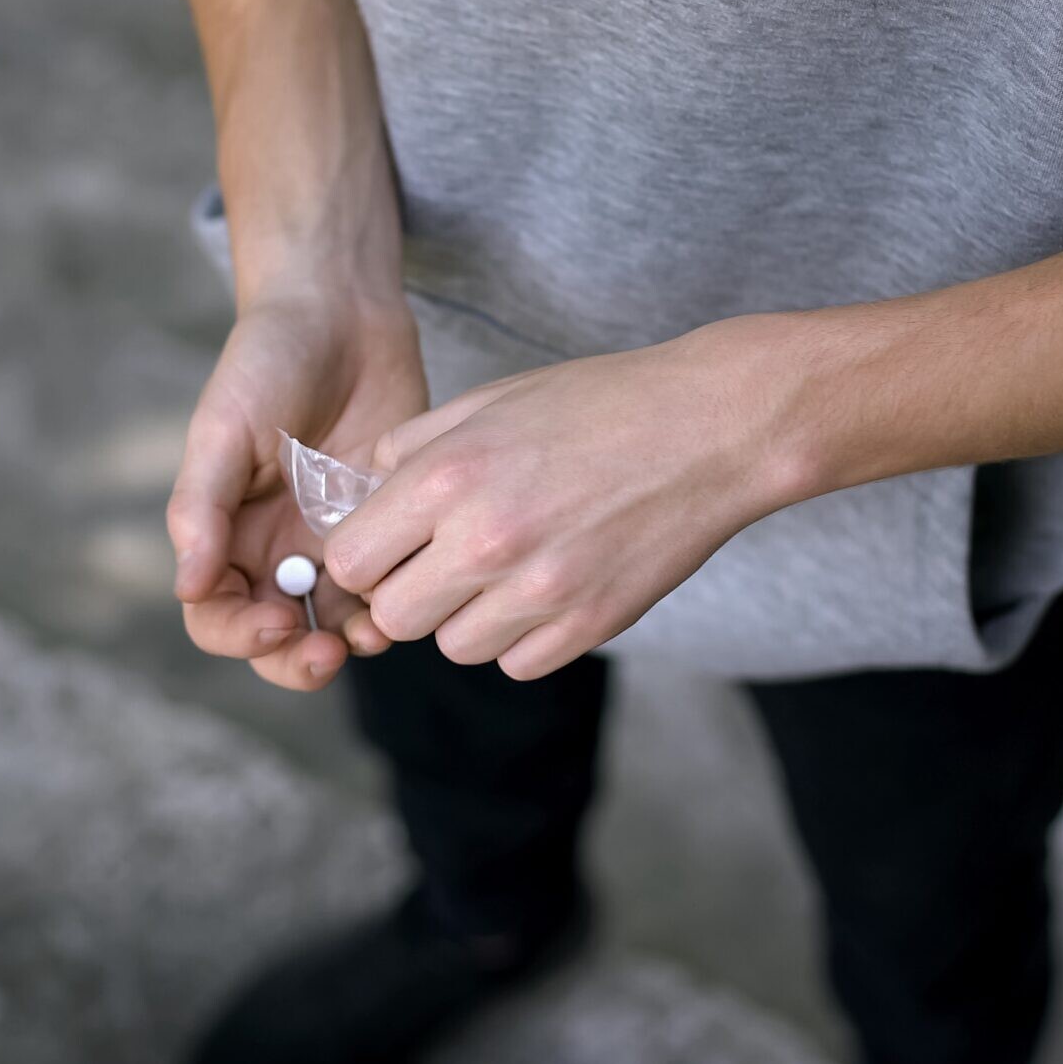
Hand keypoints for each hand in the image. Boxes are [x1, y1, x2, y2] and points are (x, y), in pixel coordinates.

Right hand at [168, 285, 427, 689]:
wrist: (342, 313)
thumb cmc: (268, 361)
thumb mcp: (224, 429)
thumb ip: (202, 508)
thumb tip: (190, 587)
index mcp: (225, 533)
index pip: (217, 616)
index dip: (240, 636)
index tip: (276, 623)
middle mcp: (275, 549)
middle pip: (276, 639)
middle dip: (296, 660)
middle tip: (327, 654)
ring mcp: (333, 543)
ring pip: (336, 625)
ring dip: (350, 643)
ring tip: (372, 632)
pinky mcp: (388, 527)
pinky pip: (389, 585)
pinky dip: (396, 602)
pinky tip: (409, 590)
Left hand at [321, 320, 795, 679]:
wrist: (711, 429)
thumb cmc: (600, 405)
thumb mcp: (492, 400)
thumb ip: (415, 447)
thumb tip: (365, 494)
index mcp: (448, 477)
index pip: (351, 561)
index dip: (364, 558)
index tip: (388, 548)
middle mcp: (486, 540)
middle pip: (393, 619)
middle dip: (407, 595)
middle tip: (442, 565)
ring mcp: (541, 590)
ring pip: (454, 647)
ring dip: (466, 617)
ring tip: (505, 571)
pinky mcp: (589, 624)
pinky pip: (517, 663)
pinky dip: (523, 637)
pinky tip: (548, 588)